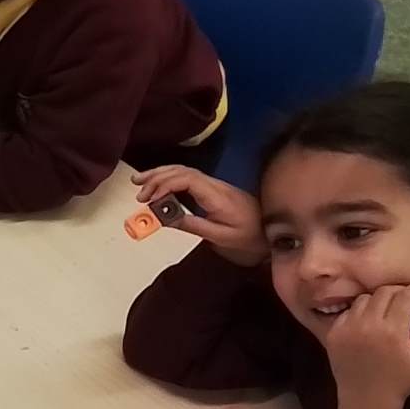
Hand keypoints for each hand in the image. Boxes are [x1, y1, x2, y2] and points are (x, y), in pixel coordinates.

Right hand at [134, 167, 265, 266]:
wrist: (270, 232)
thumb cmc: (249, 237)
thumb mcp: (221, 237)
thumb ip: (194, 226)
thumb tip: (166, 218)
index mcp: (217, 196)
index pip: (186, 179)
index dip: (165, 185)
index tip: (150, 199)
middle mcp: (214, 185)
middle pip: (182, 171)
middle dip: (157, 178)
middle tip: (139, 193)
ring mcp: (214, 186)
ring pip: (183, 171)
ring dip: (161, 174)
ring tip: (140, 182)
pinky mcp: (213, 190)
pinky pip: (187, 178)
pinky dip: (170, 179)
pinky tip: (159, 186)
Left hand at [327, 284, 409, 408]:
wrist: (367, 401)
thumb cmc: (401, 382)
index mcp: (393, 331)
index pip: (407, 295)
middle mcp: (368, 325)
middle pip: (384, 292)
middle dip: (401, 291)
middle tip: (409, 299)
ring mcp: (347, 328)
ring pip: (364, 299)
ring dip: (380, 299)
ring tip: (389, 309)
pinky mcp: (333, 334)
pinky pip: (348, 312)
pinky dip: (361, 311)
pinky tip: (370, 320)